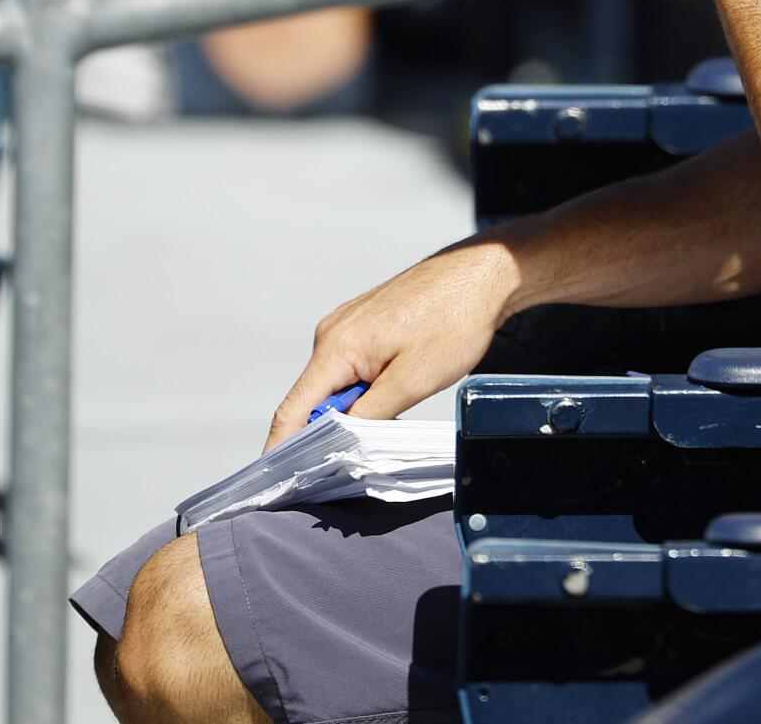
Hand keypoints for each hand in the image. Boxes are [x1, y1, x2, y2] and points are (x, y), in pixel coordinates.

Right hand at [265, 242, 517, 449]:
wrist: (482, 274)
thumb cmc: (453, 320)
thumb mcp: (412, 381)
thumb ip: (368, 416)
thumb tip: (337, 443)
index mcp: (336, 346)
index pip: (293, 410)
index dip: (281, 450)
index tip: (277, 486)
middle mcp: (332, 333)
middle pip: (312, 399)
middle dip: (327, 433)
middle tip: (352, 463)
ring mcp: (347, 325)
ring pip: (334, 384)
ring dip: (352, 409)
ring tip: (388, 417)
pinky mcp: (364, 323)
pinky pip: (350, 367)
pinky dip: (363, 389)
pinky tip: (392, 392)